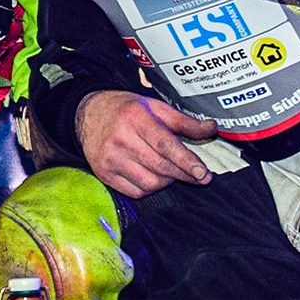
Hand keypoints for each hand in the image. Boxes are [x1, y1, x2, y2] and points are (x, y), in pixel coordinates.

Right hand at [74, 90, 216, 197]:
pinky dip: (150, 188)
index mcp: (136, 118)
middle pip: (160, 167)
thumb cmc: (125, 110)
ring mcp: (110, 159)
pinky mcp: (104, 174)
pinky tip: (152, 176)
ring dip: (166, 181)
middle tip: (199, 176)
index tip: (203, 173)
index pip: (165, 145)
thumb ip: (184, 121)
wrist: (87, 114)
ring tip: (169, 170)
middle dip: (184, 174)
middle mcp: (121, 139)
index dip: (186, 161)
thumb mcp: (155, 107)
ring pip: (150, 183)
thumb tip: (211, 128)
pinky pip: (135, 192)